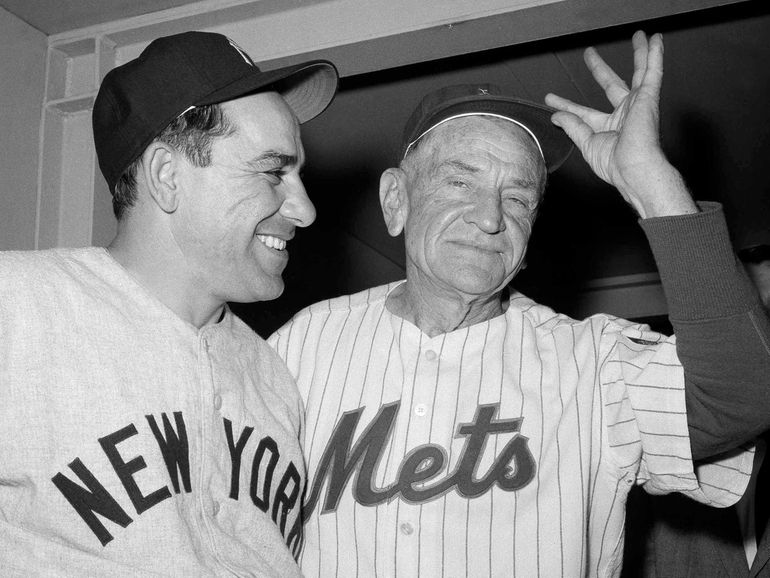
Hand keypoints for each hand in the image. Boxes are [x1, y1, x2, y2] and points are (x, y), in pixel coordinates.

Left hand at [545, 31, 696, 217]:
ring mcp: (637, 104)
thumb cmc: (615, 164)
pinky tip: (656, 40)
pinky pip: (653, 72)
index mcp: (607, 128)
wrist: (633, 168)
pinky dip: (655, 55)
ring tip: (638, 35)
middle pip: (610, 85)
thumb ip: (573, 126)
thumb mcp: (587, 144)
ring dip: (639, 54)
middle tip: (588, 53)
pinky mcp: (648, 98)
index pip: (582, 112)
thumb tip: (557, 115)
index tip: (550, 99)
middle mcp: (623, 113)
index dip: (565, 105)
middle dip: (599, 69)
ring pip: (639, 72)